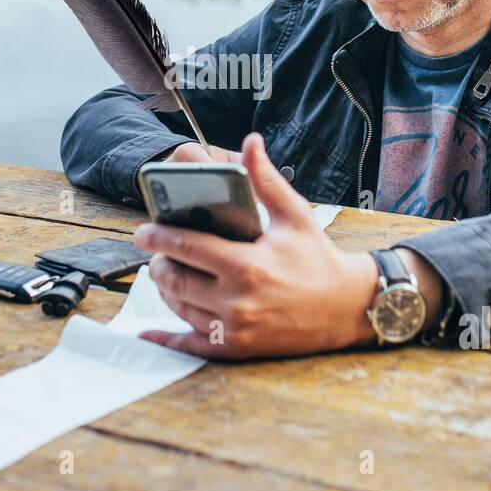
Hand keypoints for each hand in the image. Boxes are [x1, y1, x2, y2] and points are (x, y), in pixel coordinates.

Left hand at [133, 132, 379, 358]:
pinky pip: (191, 346)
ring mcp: (236, 328)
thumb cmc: (317, 257)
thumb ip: (265, 180)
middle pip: (176, 279)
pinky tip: (148, 333)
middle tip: (155, 252)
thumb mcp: (294, 215)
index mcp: (247, 265)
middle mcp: (237, 300)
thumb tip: (250, 142)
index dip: (158, 236)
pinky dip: (167, 339)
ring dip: (165, 289)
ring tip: (165, 272)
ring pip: (180, 307)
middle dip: (158, 263)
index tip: (142, 230)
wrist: (348, 307)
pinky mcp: (238, 348)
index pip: (187, 246)